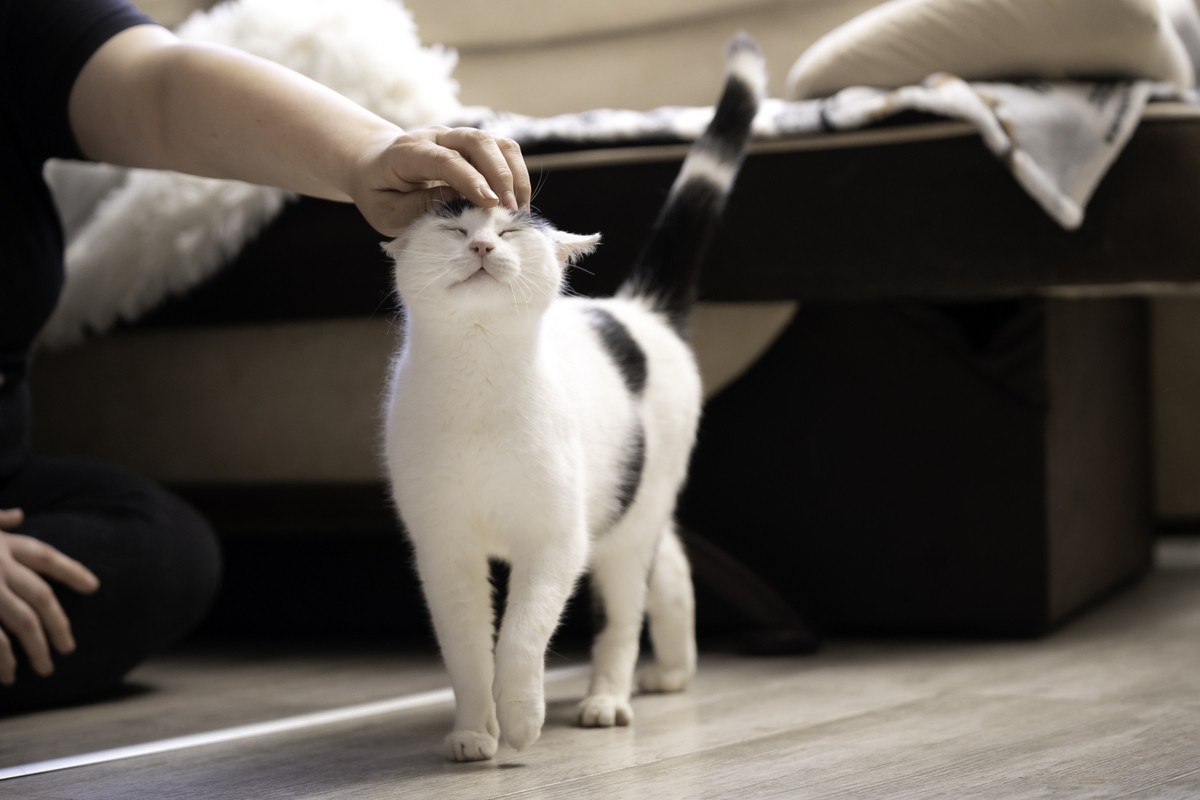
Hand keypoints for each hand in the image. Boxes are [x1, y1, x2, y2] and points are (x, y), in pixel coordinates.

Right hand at [0, 509, 99, 685]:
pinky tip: (7, 674)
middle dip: (59, 625)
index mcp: (0, 544)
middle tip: (68, 649)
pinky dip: (2, 659)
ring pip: (22, 623)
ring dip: (36, 649)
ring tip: (44, 669)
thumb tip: (17, 515)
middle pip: (41, 598)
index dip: (72, 571)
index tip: (94, 587)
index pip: (47, 557)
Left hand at [348, 126, 531, 236]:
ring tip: (519, 209)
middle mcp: (436, 137)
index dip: (471, 179)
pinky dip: (516, 174)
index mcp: (408, 152)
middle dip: (500, 176)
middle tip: (511, 210)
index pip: (445, 159)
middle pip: (477, 141)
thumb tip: (461, 203)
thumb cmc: (381, 194)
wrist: (376, 166)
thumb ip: (420, 207)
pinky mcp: (473, 144)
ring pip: (496, 142)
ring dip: (514, 174)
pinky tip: (516, 202)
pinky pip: (503, 151)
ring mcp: (457, 137)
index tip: (491, 203)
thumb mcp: (388, 211)